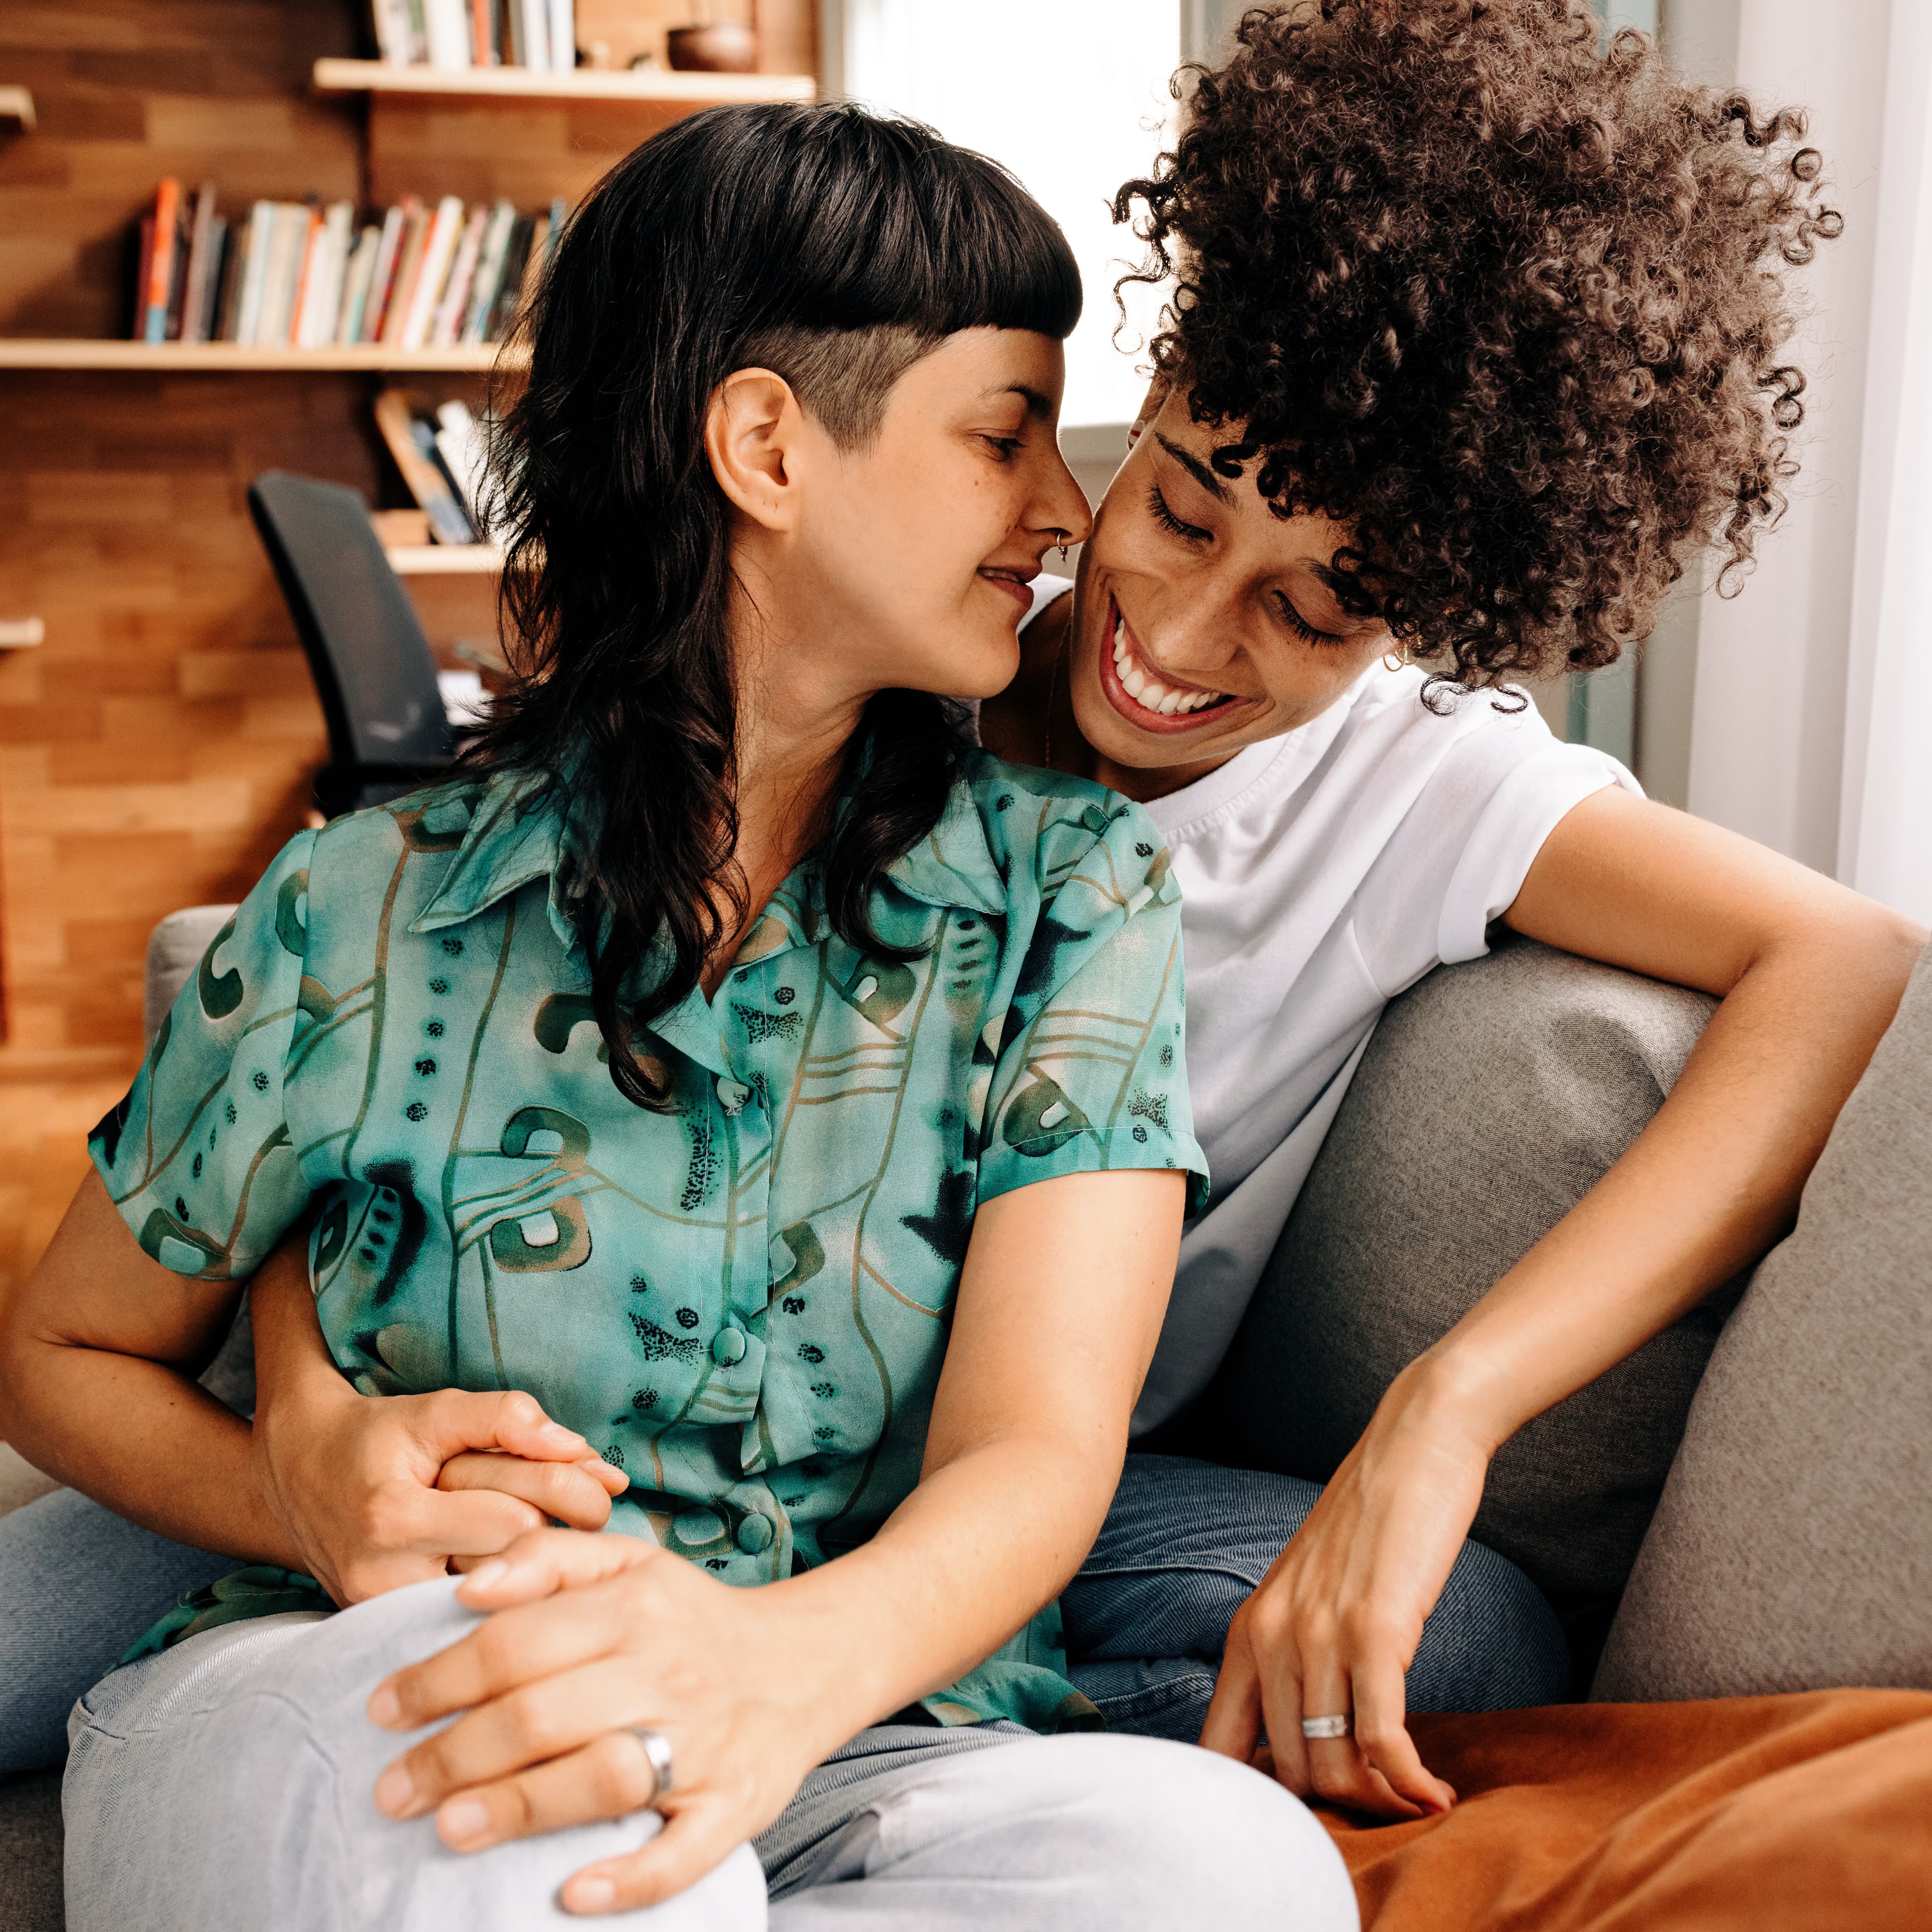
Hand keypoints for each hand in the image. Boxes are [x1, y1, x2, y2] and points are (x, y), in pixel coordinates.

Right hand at [255, 1374, 626, 1605]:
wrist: (296, 1473)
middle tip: (592, 1509)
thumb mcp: (438, 1411)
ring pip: (496, 1601)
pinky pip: (469, 1618)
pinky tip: (522, 1566)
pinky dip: (504, 1592)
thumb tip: (581, 1450)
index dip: (558, 1496)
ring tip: (557, 1533)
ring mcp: (383, 1616)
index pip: (511, 1522)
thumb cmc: (377, 1437)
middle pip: (507, 1565)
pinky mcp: (388, 1633)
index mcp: (394, 1518)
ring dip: (534, 1567)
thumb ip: (508, 1418)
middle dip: (557, 1531)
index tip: (591, 1483)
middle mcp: (384, 1579)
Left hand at [367, 1529, 836, 1915]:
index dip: (439, 1677)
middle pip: (546, 1711)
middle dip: (455, 1754)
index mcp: (637, 1607)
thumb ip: (549, 1560)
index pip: (518, 1641)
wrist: (806, 1662)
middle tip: (392, 1789)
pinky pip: (684, 1853)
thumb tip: (467, 1588)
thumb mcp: (630, 1562)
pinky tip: (574, 1895)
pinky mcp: (736, 1806)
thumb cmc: (689, 1619)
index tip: (382, 1708)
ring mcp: (706, 1742)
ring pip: (605, 1775)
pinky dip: (630, 1879)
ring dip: (522, 1807)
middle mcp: (670, 1670)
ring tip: (450, 1830)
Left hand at [1199, 1365, 1490, 1818]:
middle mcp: (1272, 1638)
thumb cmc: (1369, 1525)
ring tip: (1415, 1797)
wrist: (1412, 1447)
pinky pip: (1384, 1738)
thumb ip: (1294, 1657)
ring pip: (1336, 1765)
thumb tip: (1303, 1742)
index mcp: (1248, 1632)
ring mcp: (1321, 1636)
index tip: (1302, 1824)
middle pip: (1291, 1773)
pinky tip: (1436, 1791)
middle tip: (1384, 1805)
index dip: (1252, 1805)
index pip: (1218, 1749)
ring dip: (1382, 1800)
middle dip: (1340, 1807)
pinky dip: (1411, 1780)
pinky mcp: (1376, 1632)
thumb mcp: (1308, 1593)